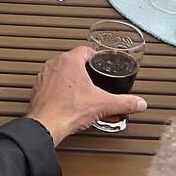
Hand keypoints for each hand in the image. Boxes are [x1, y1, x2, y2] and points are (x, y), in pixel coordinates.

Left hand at [25, 47, 146, 145]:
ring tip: (80, 89)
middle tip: (93, 78)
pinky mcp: (37, 89)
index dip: (95, 56)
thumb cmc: (68, 110)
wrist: (45, 125)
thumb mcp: (104, 105)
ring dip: (69, 77)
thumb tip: (139, 103)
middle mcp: (54, 64)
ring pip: (59, 71)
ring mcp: (43, 76)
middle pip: (72, 59)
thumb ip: (124, 102)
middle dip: (83, 68)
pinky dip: (58, 88)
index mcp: (70, 61)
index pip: (85, 50)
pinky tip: (66, 99)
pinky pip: (50, 83)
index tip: (100, 62)